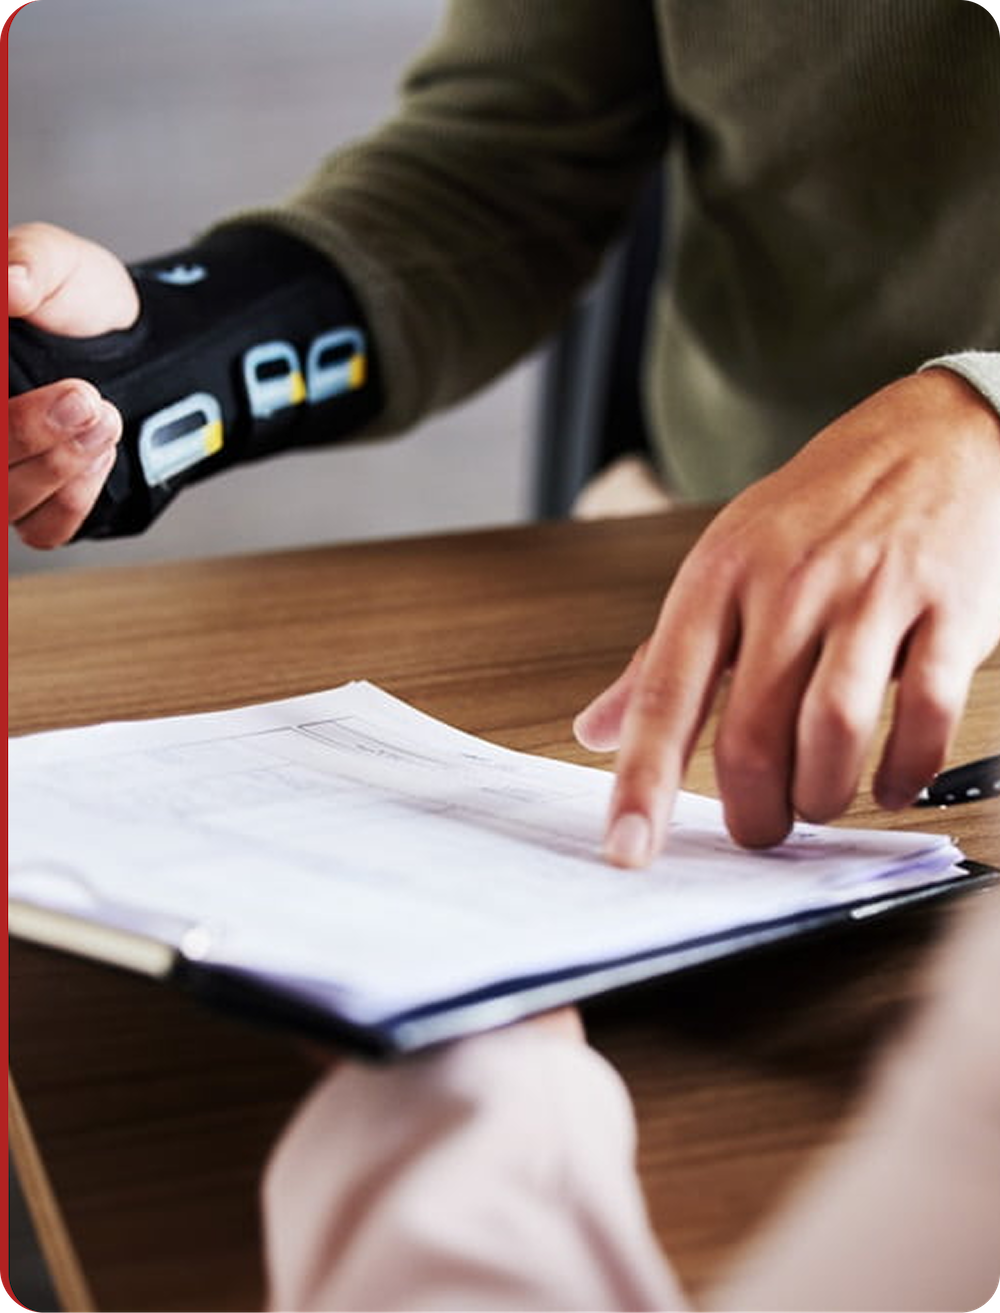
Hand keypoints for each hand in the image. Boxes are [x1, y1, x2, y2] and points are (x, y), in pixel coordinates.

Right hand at [8, 222, 137, 547]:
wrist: (141, 342)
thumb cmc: (81, 300)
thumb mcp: (56, 260)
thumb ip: (30, 263)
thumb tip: (9, 280)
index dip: (8, 416)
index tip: (35, 382)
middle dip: (28, 434)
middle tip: (84, 398)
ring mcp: (2, 472)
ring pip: (4, 499)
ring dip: (59, 463)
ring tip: (104, 416)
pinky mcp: (36, 507)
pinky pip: (40, 529)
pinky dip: (73, 498)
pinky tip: (100, 453)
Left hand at [575, 370, 999, 863]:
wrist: (938, 433)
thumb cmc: (820, 508)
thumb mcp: (725, 563)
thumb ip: (661, 659)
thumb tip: (595, 732)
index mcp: (719, 575)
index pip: (666, 694)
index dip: (642, 783)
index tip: (628, 851)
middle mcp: (789, 584)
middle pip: (752, 733)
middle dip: (753, 809)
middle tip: (758, 828)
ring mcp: (873, 593)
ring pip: (834, 731)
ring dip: (823, 795)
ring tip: (817, 802)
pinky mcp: (951, 607)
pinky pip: (925, 715)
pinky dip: (906, 770)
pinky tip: (891, 782)